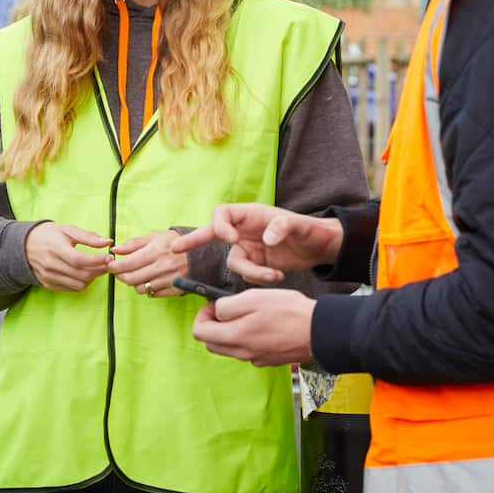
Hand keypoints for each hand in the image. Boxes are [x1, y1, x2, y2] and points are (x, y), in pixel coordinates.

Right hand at [25, 222, 112, 291]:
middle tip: (108, 263)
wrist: (25, 245)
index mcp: (55, 248)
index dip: (97, 260)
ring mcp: (49, 277)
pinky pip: (71, 289)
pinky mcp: (48, 284)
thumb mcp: (67, 229)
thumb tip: (107, 242)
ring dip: (93, 278)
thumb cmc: (48, 235)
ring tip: (98, 268)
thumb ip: (88, 237)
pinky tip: (86, 273)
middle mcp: (51, 265)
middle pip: (81, 274)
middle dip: (99, 270)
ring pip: (79, 284)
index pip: (79, 259)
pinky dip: (83, 283)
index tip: (109, 257)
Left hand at [108, 230, 186, 297]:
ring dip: (134, 283)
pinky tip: (149, 279)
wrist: (201, 254)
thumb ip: (134, 243)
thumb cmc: (175, 243)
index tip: (110, 265)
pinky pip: (152, 294)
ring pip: (140, 289)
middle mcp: (162, 267)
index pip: (127, 264)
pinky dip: (147, 288)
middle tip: (119, 272)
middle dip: (120, 276)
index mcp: (156, 251)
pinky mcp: (173, 290)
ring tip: (137, 274)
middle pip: (130, 279)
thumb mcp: (155, 236)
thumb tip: (115, 250)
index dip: (114, 266)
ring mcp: (168, 280)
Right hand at [171, 203, 342, 283]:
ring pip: (233, 262)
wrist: (318, 249)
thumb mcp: (299, 225)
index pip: (222, 214)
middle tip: (174, 248)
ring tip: (273, 275)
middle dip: (193, 241)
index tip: (231, 238)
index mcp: (250, 214)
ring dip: (250, 271)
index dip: (220, 226)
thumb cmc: (309, 229)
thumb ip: (283, 227)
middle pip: (211, 234)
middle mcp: (243, 230)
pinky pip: (246, 275)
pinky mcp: (254, 264)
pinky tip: (277, 276)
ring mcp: (247, 248)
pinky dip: (258, 278)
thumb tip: (266, 240)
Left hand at [191, 289, 315, 366]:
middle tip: (228, 309)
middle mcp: (242, 353)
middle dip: (213, 325)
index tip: (214, 305)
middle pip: (212, 343)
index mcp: (235, 337)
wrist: (320, 331)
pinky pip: (248, 351)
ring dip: (230, 332)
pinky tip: (263, 325)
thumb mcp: (254, 298)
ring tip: (248, 314)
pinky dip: (247, 339)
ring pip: (229, 348)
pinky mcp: (268, 360)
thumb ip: (228, 306)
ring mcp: (256, 359)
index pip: (199, 333)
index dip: (202, 315)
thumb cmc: (289, 312)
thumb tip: (216, 311)